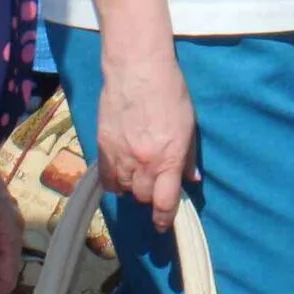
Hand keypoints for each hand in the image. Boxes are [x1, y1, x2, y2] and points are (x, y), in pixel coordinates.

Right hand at [95, 48, 196, 230]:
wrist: (137, 69)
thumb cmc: (170, 92)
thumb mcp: (188, 125)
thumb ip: (188, 156)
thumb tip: (191, 179)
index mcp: (167, 159)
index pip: (164, 202)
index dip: (164, 218)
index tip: (163, 224)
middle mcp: (143, 163)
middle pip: (143, 197)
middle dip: (151, 196)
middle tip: (156, 184)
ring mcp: (120, 156)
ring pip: (125, 189)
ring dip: (134, 187)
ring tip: (139, 174)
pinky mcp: (102, 146)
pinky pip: (107, 178)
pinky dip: (115, 181)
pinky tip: (121, 172)